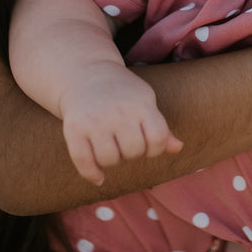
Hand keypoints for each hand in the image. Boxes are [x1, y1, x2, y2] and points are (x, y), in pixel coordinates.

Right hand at [61, 64, 182, 184]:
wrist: (87, 75)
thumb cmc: (123, 93)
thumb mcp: (145, 102)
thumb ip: (161, 127)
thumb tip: (178, 148)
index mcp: (140, 104)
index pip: (158, 139)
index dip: (156, 148)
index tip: (147, 143)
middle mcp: (117, 112)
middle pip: (134, 152)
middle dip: (133, 153)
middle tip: (125, 142)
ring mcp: (94, 120)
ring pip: (109, 160)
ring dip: (113, 162)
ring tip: (111, 148)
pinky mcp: (73, 128)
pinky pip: (83, 161)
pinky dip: (91, 174)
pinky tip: (99, 177)